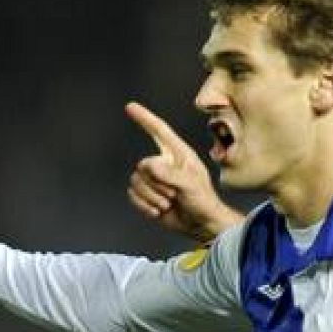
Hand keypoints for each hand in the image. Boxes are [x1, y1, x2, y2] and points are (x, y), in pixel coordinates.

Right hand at [126, 101, 243, 241]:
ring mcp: (154, 179)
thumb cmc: (203, 201)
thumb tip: (149, 165)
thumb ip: (170, 174)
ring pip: (136, 181)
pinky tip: (159, 211)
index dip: (145, 118)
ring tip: (169, 203)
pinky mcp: (147, 194)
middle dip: (157, 184)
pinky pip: (133, 194)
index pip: (159, 131)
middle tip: (174, 195)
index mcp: (178, 154)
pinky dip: (144, 205)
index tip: (130, 107)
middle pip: (143, 165)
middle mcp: (164, 163)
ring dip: (152, 197)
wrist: (200, 224)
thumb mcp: (190, 185)